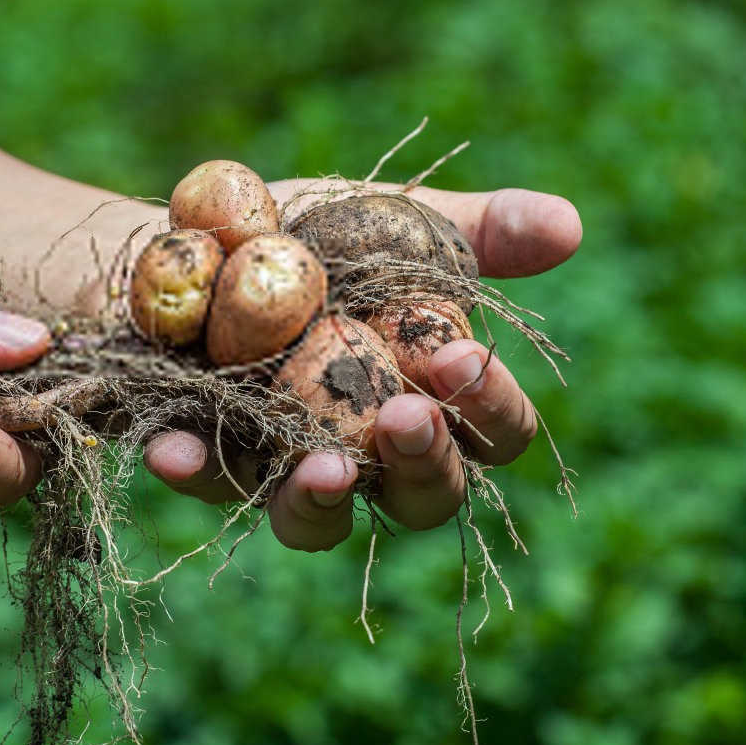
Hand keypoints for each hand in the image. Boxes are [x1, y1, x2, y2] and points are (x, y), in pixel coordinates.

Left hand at [142, 184, 580, 550]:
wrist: (204, 231)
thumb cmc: (323, 235)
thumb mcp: (400, 222)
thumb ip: (481, 230)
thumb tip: (572, 224)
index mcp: (435, 398)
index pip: (495, 434)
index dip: (489, 406)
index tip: (460, 353)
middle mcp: (371, 452)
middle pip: (426, 498)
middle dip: (424, 463)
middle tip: (405, 416)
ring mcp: (288, 469)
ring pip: (318, 522)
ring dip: (321, 502)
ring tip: (319, 469)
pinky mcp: (210, 464)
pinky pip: (206, 483)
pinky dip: (193, 469)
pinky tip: (174, 448)